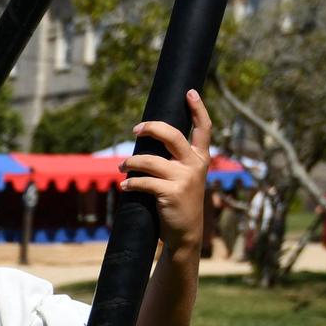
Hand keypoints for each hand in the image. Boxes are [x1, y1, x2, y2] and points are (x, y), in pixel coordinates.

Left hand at [121, 88, 212, 256]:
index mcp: (201, 159)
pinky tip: (124, 185)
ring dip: (131, 162)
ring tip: (121, 167)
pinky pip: (143, 182)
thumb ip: (174, 160)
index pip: (204, 129)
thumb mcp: (184, 178)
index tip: (190, 92)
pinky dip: (130, 183)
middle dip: (151, 128)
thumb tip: (148, 141)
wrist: (185, 233)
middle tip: (135, 129)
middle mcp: (195, 165)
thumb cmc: (180, 202)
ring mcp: (184, 179)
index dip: (198, 108)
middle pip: (172, 135)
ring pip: (150, 160)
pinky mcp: (170, 193)